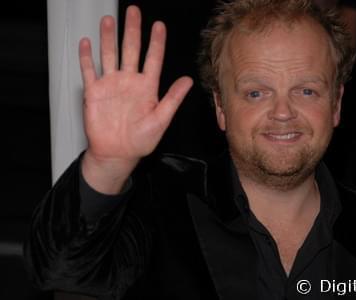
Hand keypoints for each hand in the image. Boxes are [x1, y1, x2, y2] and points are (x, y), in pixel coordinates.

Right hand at [79, 6, 192, 192]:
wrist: (117, 154)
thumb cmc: (140, 141)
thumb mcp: (161, 119)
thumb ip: (172, 99)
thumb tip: (188, 81)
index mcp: (147, 88)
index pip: (153, 59)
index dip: (156, 42)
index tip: (159, 26)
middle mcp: (129, 82)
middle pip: (131, 50)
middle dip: (132, 30)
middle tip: (133, 12)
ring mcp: (111, 85)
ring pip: (110, 55)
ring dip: (108, 38)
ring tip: (109, 21)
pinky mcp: (94, 92)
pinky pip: (89, 71)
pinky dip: (87, 57)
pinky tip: (87, 43)